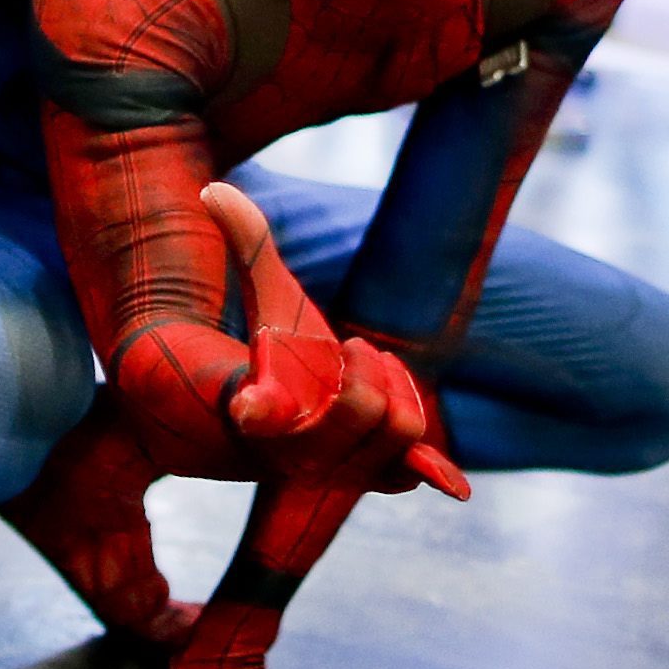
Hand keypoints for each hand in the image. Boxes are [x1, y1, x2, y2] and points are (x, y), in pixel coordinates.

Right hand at [200, 182, 470, 499]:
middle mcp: (298, 454)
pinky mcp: (375, 476)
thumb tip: (215, 185)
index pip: (253, 410)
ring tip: (373, 375)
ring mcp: (340, 471)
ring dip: (399, 392)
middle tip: (355, 350)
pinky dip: (432, 473)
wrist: (287, 415)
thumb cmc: (278, 352)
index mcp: (260, 407)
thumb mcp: (270, 299)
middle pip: (365, 410)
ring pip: (401, 430)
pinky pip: (412, 472)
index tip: (251, 404)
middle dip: (371, 372)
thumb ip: (249, 244)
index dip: (256, 408)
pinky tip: (453, 483)